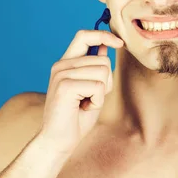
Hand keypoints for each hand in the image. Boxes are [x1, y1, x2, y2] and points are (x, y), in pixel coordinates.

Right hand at [39, 29, 123, 154]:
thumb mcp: (91, 88)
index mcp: (65, 63)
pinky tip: (83, 108)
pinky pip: (98, 86)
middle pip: (103, 59)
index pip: (84, 35)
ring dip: (101, 93)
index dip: (103, 35)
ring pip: (103, 72)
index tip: (119, 43)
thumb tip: (106, 46)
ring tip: (86, 103)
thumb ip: (95, 68)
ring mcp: (61, 74)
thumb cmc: (75, 118)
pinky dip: (97, 100)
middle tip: (91, 98)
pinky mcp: (65, 86)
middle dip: (107, 81)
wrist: (58, 141)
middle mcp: (61, 65)